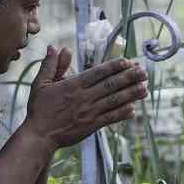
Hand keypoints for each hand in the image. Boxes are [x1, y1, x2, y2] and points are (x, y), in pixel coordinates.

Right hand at [23, 46, 148, 148]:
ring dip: (131, 94)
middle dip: (129, 77)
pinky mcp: (91, 126)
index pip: (97, 73)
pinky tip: (133, 109)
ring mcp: (89, 113)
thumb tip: (57, 48)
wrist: (39, 135)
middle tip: (143, 72)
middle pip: (110, 85)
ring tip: (145, 88)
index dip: (114, 66)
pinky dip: (122, 113)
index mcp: (72, 85)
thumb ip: (51, 65)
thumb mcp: (41, 83)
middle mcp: (84, 98)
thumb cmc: (39, 109)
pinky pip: (110, 118)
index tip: (127, 62)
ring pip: (114, 101)